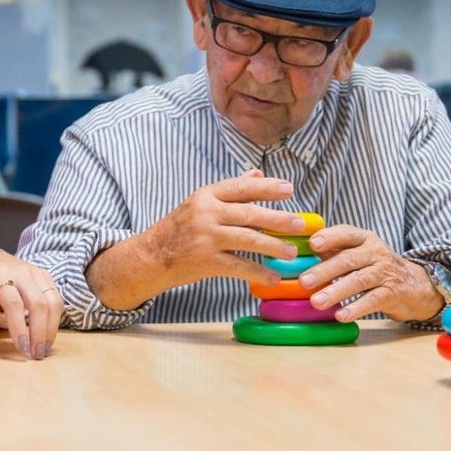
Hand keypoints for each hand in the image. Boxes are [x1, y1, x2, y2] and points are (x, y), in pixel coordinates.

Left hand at [0, 249, 62, 359]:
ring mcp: (37, 273)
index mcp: (0, 274)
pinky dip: (55, 319)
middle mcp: (22, 271)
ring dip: (51, 329)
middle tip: (36, 355)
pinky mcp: (46, 277)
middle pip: (39, 304)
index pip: (14, 303)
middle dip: (40, 332)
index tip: (22, 348)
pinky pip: (56, 299)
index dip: (19, 327)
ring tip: (43, 349)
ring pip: (53, 302)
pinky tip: (47, 335)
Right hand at [137, 170, 306, 285]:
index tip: (289, 189)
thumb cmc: (178, 228)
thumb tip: (257, 172)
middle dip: (278, 219)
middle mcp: (206, 213)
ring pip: (247, 239)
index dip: (267, 187)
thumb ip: (230, 190)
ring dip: (273, 246)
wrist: (150, 256)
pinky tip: (273, 277)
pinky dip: (258, 272)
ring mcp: (205, 238)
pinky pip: (238, 267)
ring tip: (292, 252)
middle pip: (249, 214)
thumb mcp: (199, 203)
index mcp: (206, 195)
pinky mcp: (205, 261)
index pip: (241, 187)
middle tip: (300, 224)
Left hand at [298, 226, 444, 322]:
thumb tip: (298, 250)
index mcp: (364, 239)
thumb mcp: (358, 253)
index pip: (346, 233)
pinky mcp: (392, 293)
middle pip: (349, 259)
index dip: (329, 237)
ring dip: (336, 291)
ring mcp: (385, 273)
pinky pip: (373, 300)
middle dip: (325, 270)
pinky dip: (356, 308)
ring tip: (317, 302)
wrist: (416, 284)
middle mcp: (376, 252)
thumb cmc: (376, 267)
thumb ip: (333, 250)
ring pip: (359, 280)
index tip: (312, 244)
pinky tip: (341, 315)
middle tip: (304, 282)